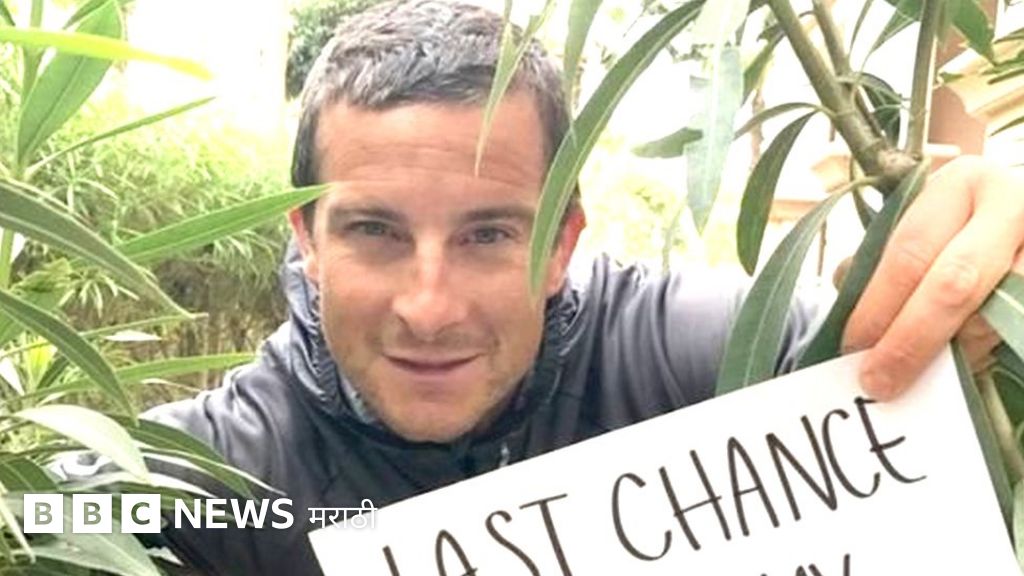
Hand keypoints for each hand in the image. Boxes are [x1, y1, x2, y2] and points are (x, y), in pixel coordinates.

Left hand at [842, 156, 1023, 399]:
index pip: (909, 251)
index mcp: (963, 184)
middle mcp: (1012, 207)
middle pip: (954, 283)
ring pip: (993, 317)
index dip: (877, 305)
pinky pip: (1015, 332)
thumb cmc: (961, 228)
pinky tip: (958, 363)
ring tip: (917, 376)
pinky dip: (982, 355)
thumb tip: (853, 326)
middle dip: (909, 339)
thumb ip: (884, 263)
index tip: (851, 346)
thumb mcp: (924, 224)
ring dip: (950, 355)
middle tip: (877, 380)